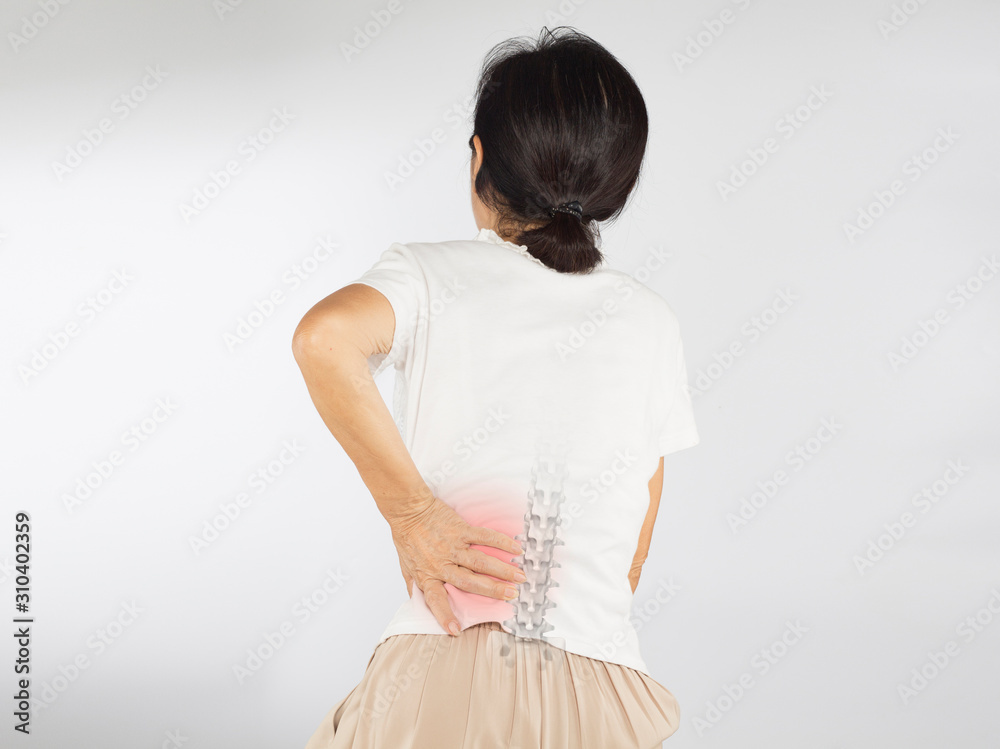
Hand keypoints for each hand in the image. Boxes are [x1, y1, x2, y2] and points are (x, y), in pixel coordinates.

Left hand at [388, 492, 524, 635]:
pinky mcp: (460, 530)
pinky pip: (484, 537)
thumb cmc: (406, 537)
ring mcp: (452, 546)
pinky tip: (515, 548)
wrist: (407, 509)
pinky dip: (501, 542)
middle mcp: (442, 564)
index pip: (436, 600)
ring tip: (520, 577)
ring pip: (481, 562)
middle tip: (513, 595)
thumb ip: (414, 585)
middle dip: (494, 590)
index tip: (456, 630)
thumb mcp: (405, 566)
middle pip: (471, 582)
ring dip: (503, 570)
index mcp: (427, 576)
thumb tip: (416, 601)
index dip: (444, 615)